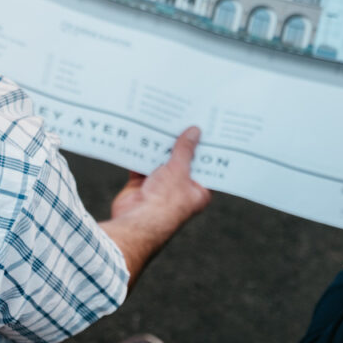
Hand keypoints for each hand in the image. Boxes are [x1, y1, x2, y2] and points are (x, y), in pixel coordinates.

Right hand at [103, 126, 211, 286]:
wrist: (136, 224)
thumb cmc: (166, 203)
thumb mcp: (179, 170)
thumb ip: (185, 150)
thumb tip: (194, 131)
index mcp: (198, 190)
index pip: (205, 165)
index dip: (205, 147)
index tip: (206, 126)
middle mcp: (180, 189)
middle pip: (181, 160)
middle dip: (179, 142)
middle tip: (182, 117)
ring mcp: (159, 187)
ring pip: (160, 161)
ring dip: (158, 146)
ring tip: (161, 120)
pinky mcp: (141, 186)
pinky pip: (140, 165)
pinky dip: (139, 153)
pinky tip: (139, 134)